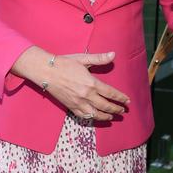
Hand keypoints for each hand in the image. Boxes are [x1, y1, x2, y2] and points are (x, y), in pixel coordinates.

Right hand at [12, 48, 130, 120]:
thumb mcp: (83, 58)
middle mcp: (86, 95)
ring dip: (106, 116)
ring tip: (112, 117)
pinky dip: (92, 118)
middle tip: (123, 110)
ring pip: (96, 114)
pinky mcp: (70, 107)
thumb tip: (113, 54)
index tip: (127, 101)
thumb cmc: (64, 63)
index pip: (111, 93)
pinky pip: (84, 116)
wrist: (46, 71)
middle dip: (116, 109)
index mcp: (91, 83)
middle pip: (106, 106)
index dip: (120, 98)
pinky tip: (96, 117)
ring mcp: (78, 103)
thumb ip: (99, 58)